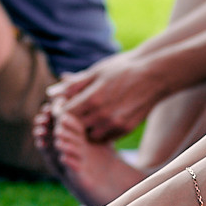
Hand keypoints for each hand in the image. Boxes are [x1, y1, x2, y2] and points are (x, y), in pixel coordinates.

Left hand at [44, 51, 162, 142]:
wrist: (155, 76)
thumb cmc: (123, 69)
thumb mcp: (96, 71)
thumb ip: (73, 84)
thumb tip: (50, 92)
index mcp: (92, 98)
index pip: (64, 113)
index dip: (58, 110)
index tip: (60, 103)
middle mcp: (102, 115)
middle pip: (74, 126)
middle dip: (69, 120)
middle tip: (70, 110)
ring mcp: (115, 124)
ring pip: (88, 135)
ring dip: (84, 128)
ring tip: (86, 115)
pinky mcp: (125, 129)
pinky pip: (104, 137)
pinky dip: (99, 131)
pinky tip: (100, 119)